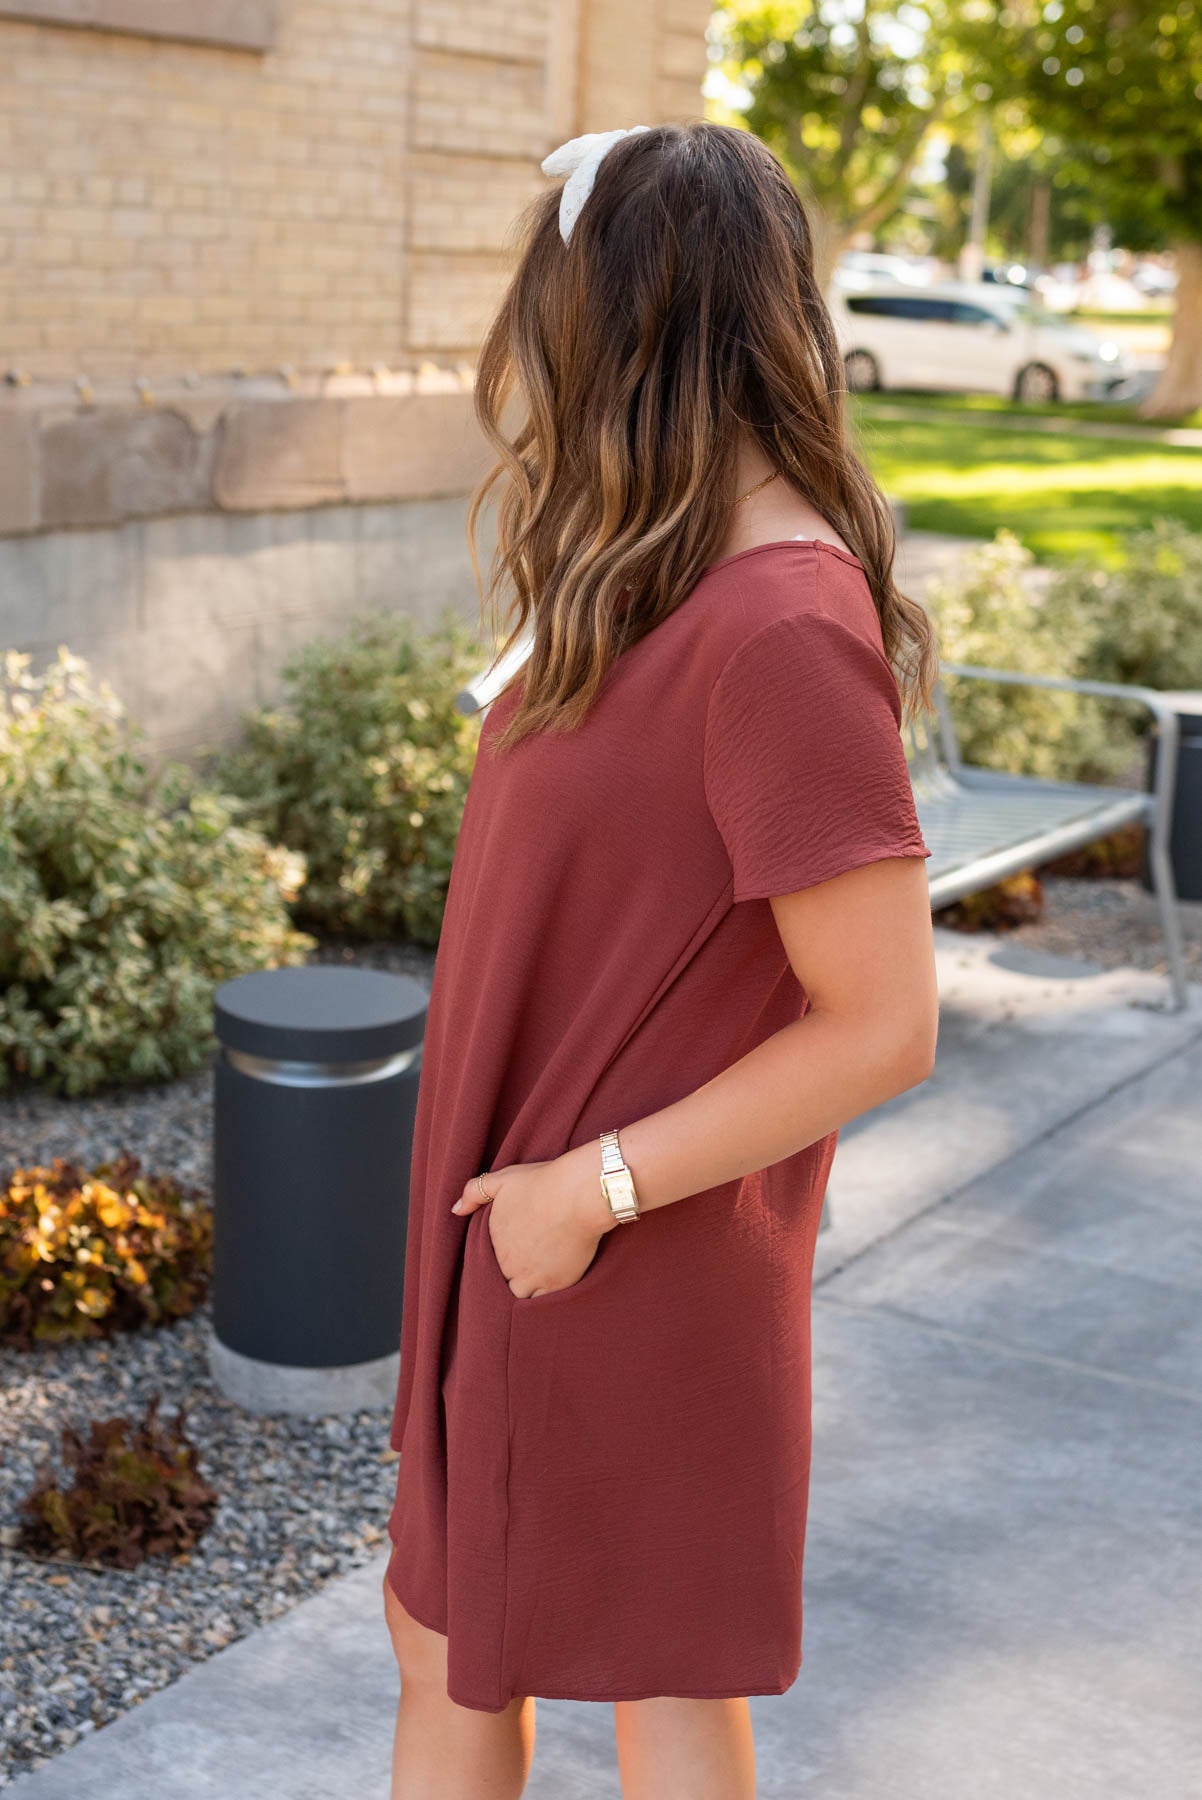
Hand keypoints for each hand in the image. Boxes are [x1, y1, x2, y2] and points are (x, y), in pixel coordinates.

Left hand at [453, 1145, 617, 1298]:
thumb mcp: (502, 1178)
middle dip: (512, 1275)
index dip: (499, 1258)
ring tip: (538, 1279)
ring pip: (520, 1295)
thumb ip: (474, 1191)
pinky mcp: (555, 1285)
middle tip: (527, 1265)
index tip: (512, 1251)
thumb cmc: (543, 1183)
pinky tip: (551, 1288)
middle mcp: (508, 1263)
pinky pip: (542, 1303)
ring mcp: (531, 1277)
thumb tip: (456, 1209)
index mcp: (493, 1241)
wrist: (579, 1195)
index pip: (486, 1262)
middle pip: (503, 1279)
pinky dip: (544, 1298)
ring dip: (526, 1289)